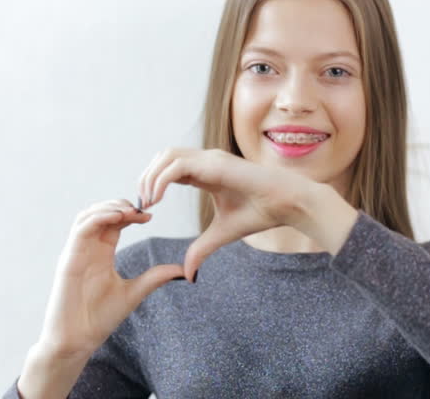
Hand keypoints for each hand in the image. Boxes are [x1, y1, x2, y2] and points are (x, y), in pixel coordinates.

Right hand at [36, 199, 185, 357]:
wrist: (77, 341)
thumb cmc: (100, 318)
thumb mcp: (135, 292)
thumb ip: (156, 277)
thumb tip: (184, 271)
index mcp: (102, 253)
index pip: (115, 223)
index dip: (131, 214)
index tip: (150, 216)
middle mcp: (88, 249)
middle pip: (101, 213)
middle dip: (121, 205)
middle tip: (142, 208)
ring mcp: (76, 252)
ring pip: (88, 216)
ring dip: (109, 207)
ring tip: (130, 210)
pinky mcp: (68, 260)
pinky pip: (80, 230)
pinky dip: (98, 218)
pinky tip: (117, 217)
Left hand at [138, 147, 315, 281]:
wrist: (287, 204)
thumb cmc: (261, 213)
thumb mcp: (221, 234)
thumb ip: (201, 249)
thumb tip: (188, 274)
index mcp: (206, 172)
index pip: (169, 168)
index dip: (153, 185)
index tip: (147, 209)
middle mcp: (206, 160)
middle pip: (162, 157)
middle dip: (146, 178)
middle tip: (142, 205)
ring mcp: (210, 158)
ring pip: (166, 156)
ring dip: (151, 177)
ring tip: (148, 202)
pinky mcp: (215, 163)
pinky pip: (177, 165)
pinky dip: (161, 180)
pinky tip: (157, 199)